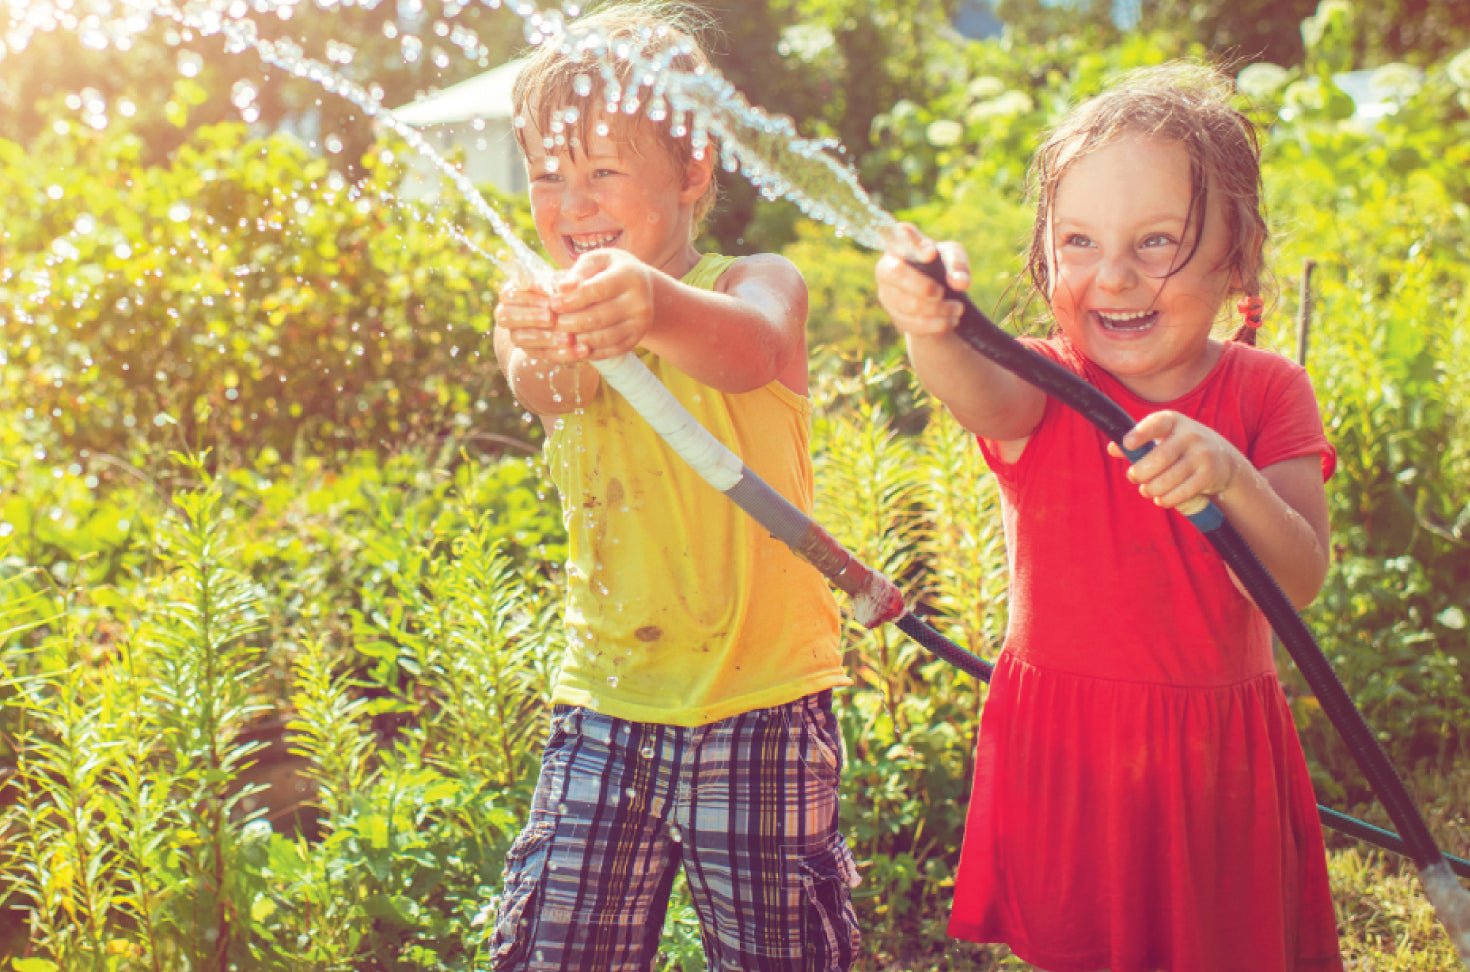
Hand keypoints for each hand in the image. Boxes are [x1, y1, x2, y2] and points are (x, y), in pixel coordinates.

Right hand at [493, 281, 586, 363]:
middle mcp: (507, 314)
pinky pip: (542, 355)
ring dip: (545, 338)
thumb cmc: (564, 290)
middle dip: (530, 317)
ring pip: (520, 339)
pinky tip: (581, 350)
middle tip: (551, 318)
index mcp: (510, 293)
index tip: (547, 297)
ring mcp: (516, 334)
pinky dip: (562, 354)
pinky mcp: (531, 352)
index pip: (508, 294)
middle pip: (506, 317)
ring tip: (569, 338)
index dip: (526, 297)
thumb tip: (564, 286)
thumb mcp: (564, 283)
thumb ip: (563, 282)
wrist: (572, 314)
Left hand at [548, 248, 656, 360]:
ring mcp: (640, 325)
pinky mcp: (635, 341)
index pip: (596, 291)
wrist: (640, 287)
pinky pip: (608, 352)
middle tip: (553, 323)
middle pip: (598, 318)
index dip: (571, 299)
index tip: (553, 304)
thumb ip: (578, 272)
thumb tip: (560, 288)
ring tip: (560, 334)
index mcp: (630, 276)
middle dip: (570, 322)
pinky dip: (587, 352)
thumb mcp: (597, 261)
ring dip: (576, 339)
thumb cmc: (610, 270)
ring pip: (602, 338)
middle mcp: (640, 302)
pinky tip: (573, 345)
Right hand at [875, 223, 971, 336]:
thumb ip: (957, 265)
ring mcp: (887, 295)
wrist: (937, 296)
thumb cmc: (941, 266)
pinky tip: (952, 321)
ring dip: (938, 309)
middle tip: (942, 292)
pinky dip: (937, 324)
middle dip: (922, 285)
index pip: (899, 236)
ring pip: (908, 304)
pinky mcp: (896, 317)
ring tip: (958, 309)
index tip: (930, 253)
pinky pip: (914, 324)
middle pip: (896, 273)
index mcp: (900, 245)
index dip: (912, 243)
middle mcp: (887, 268)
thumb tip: (960, 283)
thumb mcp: (953, 257)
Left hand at [1108, 411, 1241, 510]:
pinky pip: (1182, 492)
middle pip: (1160, 458)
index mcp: (1173, 421)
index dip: (1140, 434)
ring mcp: (1202, 455)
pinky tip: (1160, 499)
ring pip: (1169, 478)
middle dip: (1141, 472)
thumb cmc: (1180, 446)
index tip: (1127, 444)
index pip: (1156, 424)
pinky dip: (1167, 499)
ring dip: (1152, 489)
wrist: (1222, 458)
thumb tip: (1113, 448)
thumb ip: (1138, 442)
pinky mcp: (1209, 475)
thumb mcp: (1162, 437)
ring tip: (1146, 490)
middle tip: (1133, 477)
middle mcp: (1190, 435)